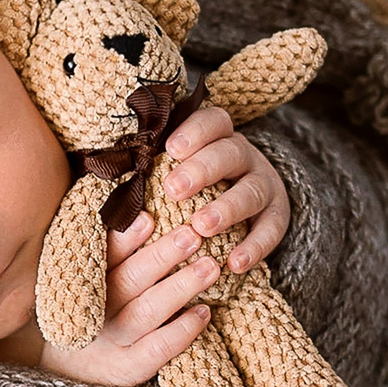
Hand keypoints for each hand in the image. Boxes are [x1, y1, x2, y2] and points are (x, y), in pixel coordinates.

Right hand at [40, 214, 219, 386]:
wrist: (71, 363)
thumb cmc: (91, 300)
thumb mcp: (87, 270)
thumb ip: (107, 241)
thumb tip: (143, 205)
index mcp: (80, 279)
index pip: (100, 255)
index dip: (124, 237)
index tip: (148, 217)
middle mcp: (93, 310)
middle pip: (128, 280)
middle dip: (163, 256)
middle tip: (193, 235)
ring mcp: (111, 341)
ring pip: (146, 313)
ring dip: (180, 288)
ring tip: (210, 267)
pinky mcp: (128, 368)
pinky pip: (156, 351)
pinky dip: (181, 332)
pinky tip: (204, 312)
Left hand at [158, 104, 289, 273]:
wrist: (253, 198)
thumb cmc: (197, 182)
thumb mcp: (180, 167)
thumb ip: (154, 166)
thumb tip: (110, 171)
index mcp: (219, 138)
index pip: (213, 122)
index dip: (194, 132)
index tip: (171, 149)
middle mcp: (245, 157)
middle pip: (229, 154)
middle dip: (202, 170)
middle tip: (173, 189)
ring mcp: (264, 185)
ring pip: (251, 192)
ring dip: (226, 208)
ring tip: (201, 226)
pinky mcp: (277, 216)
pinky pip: (270, 231)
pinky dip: (255, 247)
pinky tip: (235, 264)